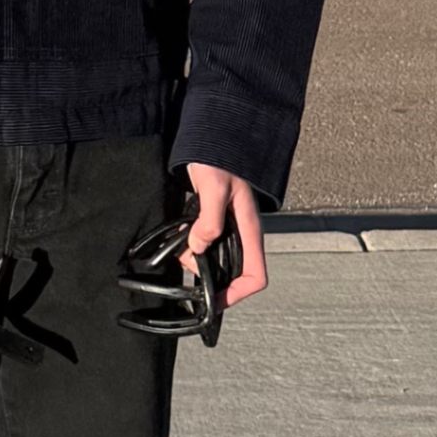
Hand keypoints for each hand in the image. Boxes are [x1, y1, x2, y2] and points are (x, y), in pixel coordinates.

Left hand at [181, 162, 268, 307]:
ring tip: (180, 244)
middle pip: (232, 272)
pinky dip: (189, 244)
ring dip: (195, 257)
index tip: (216, 299)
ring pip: (214, 258)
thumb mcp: (215, 188)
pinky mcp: (213, 220)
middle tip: (187, 262)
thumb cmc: (220, 158)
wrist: (213, 137)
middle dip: (208, 274)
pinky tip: (180, 234)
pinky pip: (203, 243)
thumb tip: (199, 247)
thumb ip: (208, 220)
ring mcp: (227, 228)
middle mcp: (240, 233)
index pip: (256, 276)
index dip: (239, 293)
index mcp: (249, 229)